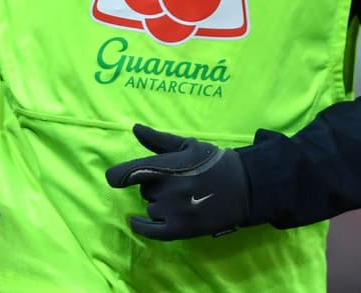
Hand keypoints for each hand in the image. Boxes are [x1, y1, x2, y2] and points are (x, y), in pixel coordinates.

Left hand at [105, 123, 248, 240]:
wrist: (244, 187)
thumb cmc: (213, 162)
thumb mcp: (187, 145)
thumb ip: (157, 140)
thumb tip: (134, 128)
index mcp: (168, 166)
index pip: (128, 173)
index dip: (118, 176)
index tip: (116, 178)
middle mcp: (168, 189)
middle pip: (144, 190)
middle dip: (154, 186)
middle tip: (175, 182)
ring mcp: (174, 211)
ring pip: (150, 208)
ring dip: (158, 204)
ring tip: (180, 197)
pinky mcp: (182, 230)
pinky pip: (152, 231)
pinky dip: (141, 227)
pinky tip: (136, 222)